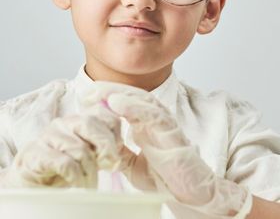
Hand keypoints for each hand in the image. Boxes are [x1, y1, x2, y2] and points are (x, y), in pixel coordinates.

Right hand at [1, 107, 120, 187]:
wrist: (33, 184)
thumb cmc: (68, 168)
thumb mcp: (92, 155)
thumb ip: (106, 148)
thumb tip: (116, 156)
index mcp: (80, 119)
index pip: (104, 113)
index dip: (115, 133)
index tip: (117, 153)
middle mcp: (63, 122)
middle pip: (91, 124)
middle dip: (106, 147)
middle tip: (111, 166)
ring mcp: (47, 135)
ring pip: (80, 148)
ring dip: (91, 170)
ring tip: (91, 183)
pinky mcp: (35, 153)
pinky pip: (66, 163)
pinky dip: (77, 177)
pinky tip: (78, 184)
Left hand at [92, 81, 252, 218]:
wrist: (189, 193)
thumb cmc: (167, 178)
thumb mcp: (133, 165)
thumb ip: (120, 152)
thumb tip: (101, 143)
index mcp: (148, 127)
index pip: (129, 104)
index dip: (110, 97)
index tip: (88, 94)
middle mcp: (157, 123)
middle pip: (136, 98)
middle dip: (113, 91)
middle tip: (91, 88)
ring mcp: (165, 126)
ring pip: (145, 102)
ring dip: (122, 94)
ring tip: (102, 91)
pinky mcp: (172, 134)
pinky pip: (154, 116)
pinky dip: (136, 107)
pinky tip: (118, 102)